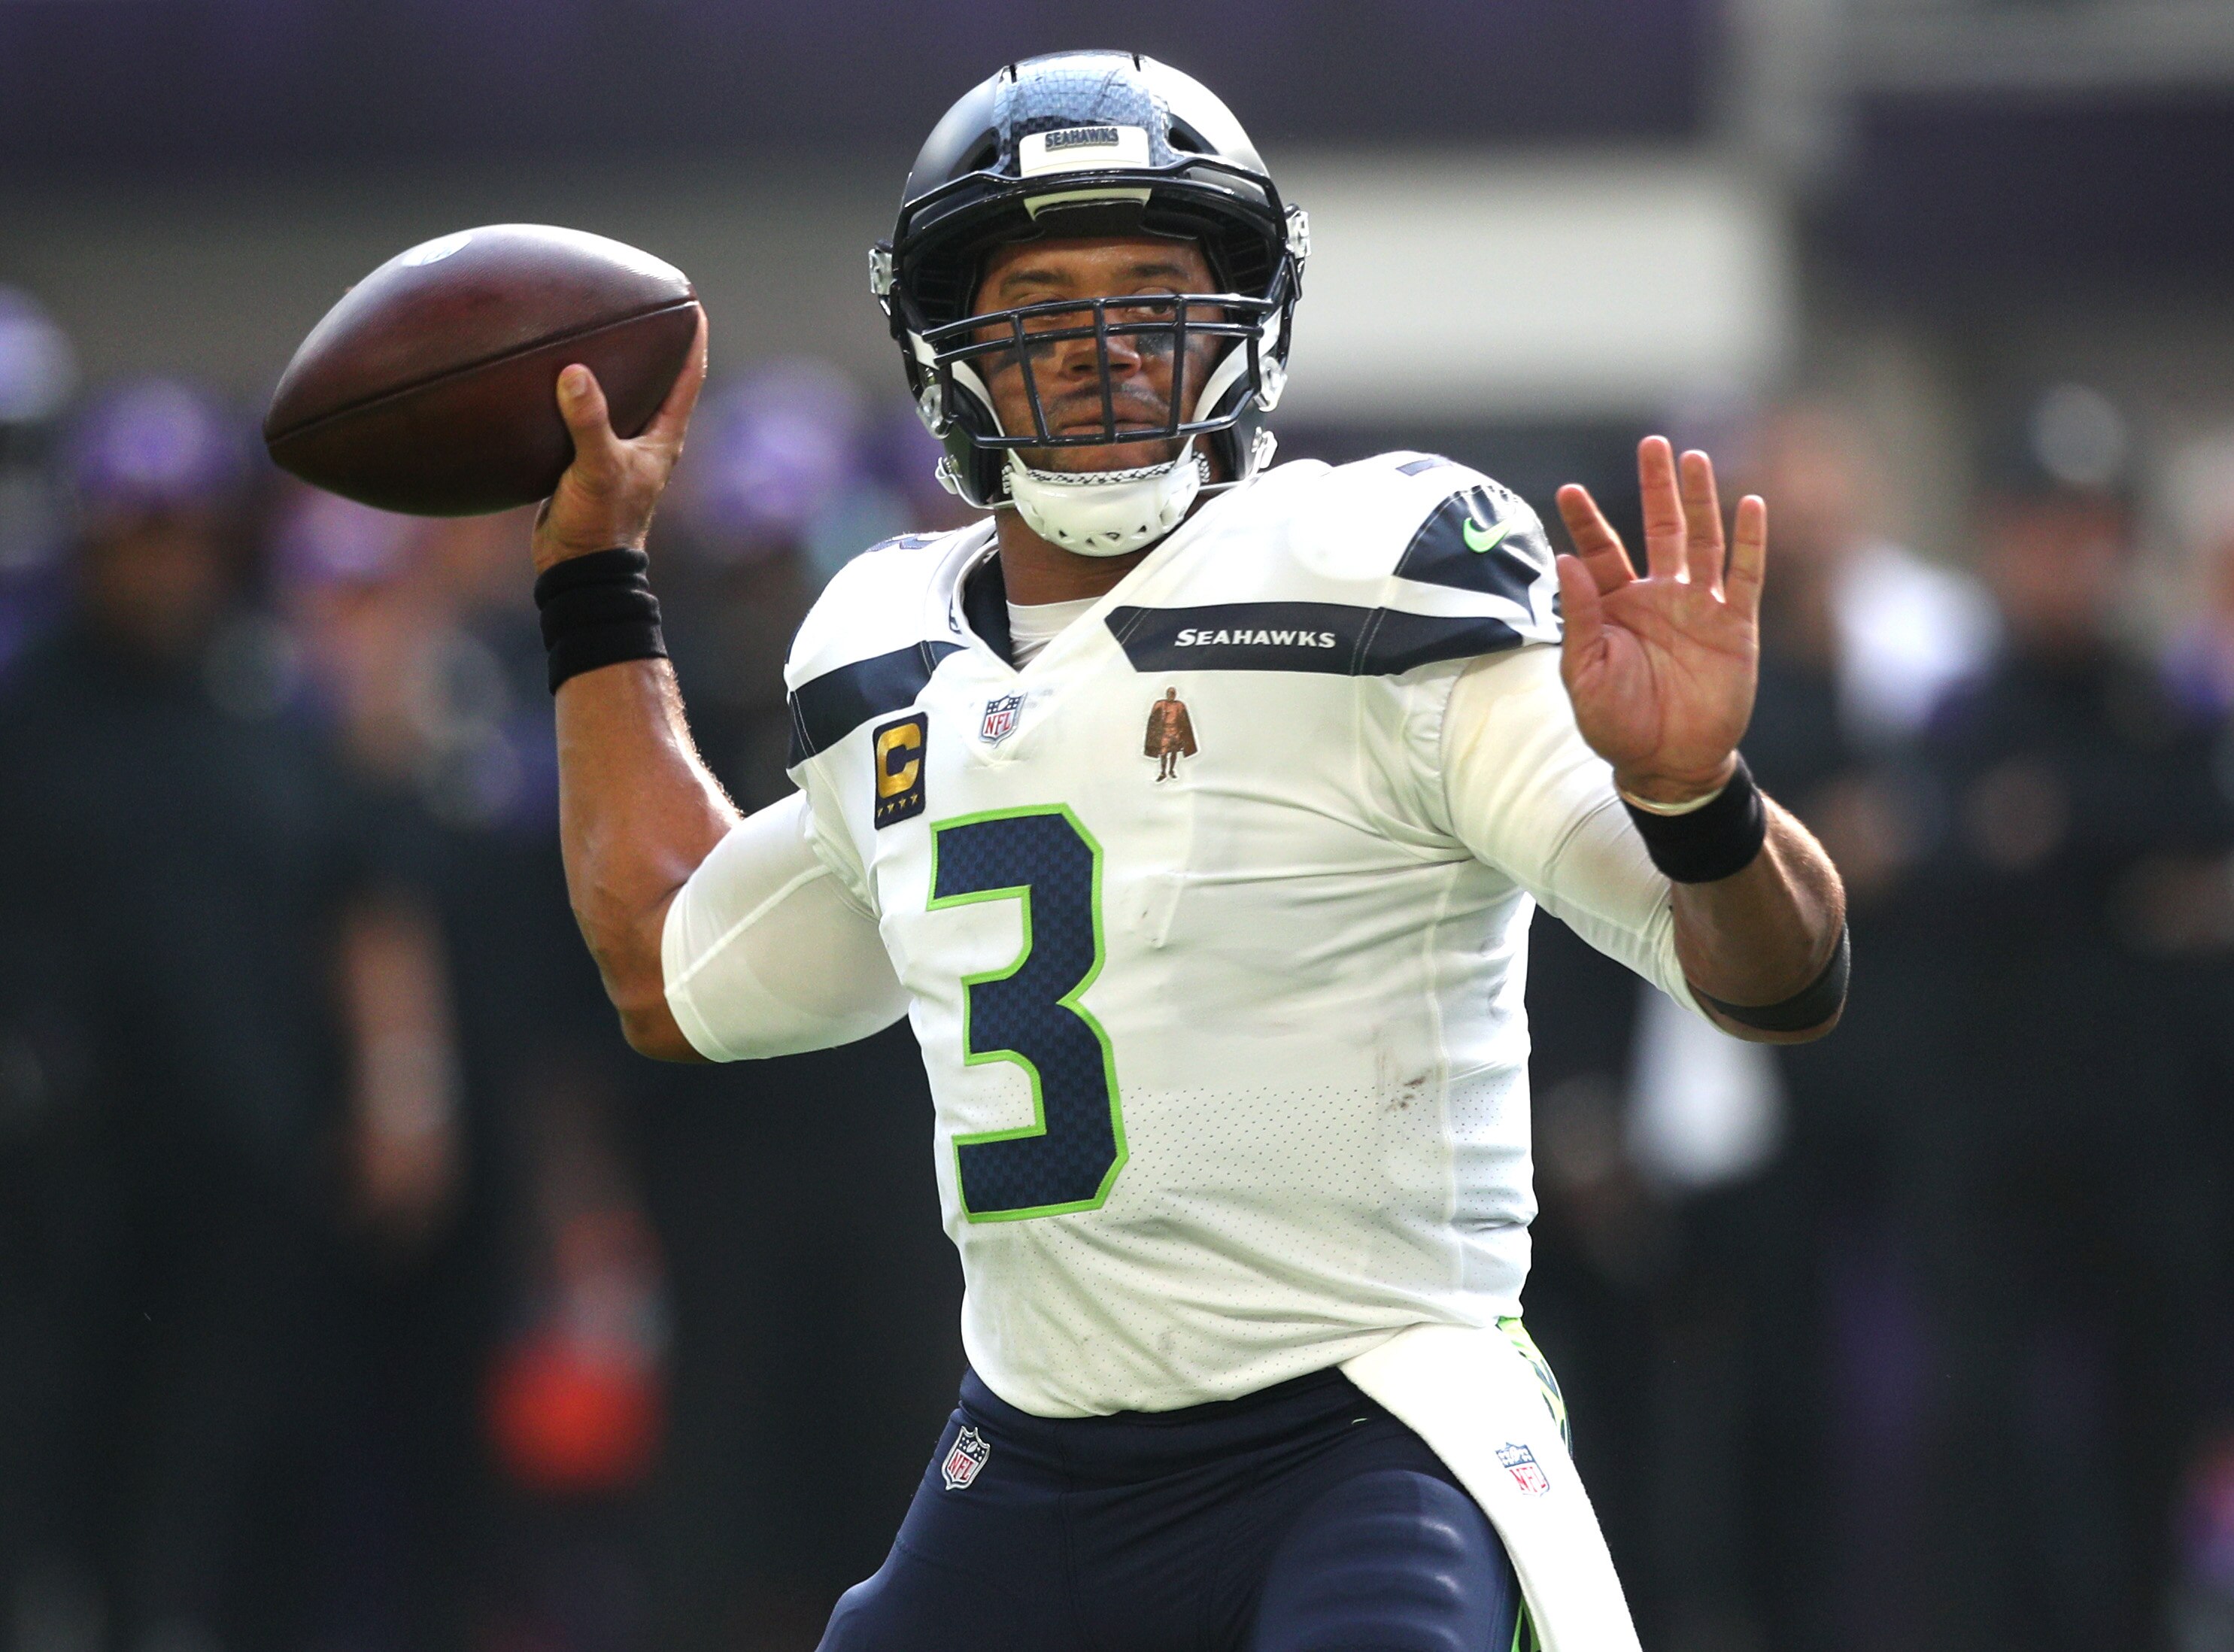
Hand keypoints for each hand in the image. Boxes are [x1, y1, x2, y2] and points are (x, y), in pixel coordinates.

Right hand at [531, 308, 708, 573]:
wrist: (577, 568)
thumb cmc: (600, 524)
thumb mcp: (596, 468)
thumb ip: (588, 421)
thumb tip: (576, 373)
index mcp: (662, 438)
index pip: (688, 378)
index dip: (693, 340)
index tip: (693, 303)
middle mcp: (645, 440)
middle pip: (657, 380)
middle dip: (653, 344)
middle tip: (644, 303)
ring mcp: (616, 450)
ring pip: (619, 397)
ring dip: (612, 368)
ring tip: (595, 329)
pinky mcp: (585, 460)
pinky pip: (584, 416)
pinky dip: (576, 394)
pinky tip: (551, 375)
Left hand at [1554, 437, 1765, 805]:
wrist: (1667, 764)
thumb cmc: (1617, 723)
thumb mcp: (1584, 673)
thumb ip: (1578, 616)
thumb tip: (1565, 559)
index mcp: (1615, 607)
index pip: (1600, 551)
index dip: (1586, 520)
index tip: (1567, 489)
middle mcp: (1658, 597)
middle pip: (1659, 529)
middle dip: (1655, 488)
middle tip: (1651, 444)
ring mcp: (1698, 607)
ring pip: (1702, 541)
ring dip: (1700, 500)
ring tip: (1694, 459)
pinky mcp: (1735, 625)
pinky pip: (1745, 575)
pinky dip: (1750, 542)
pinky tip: (1751, 505)